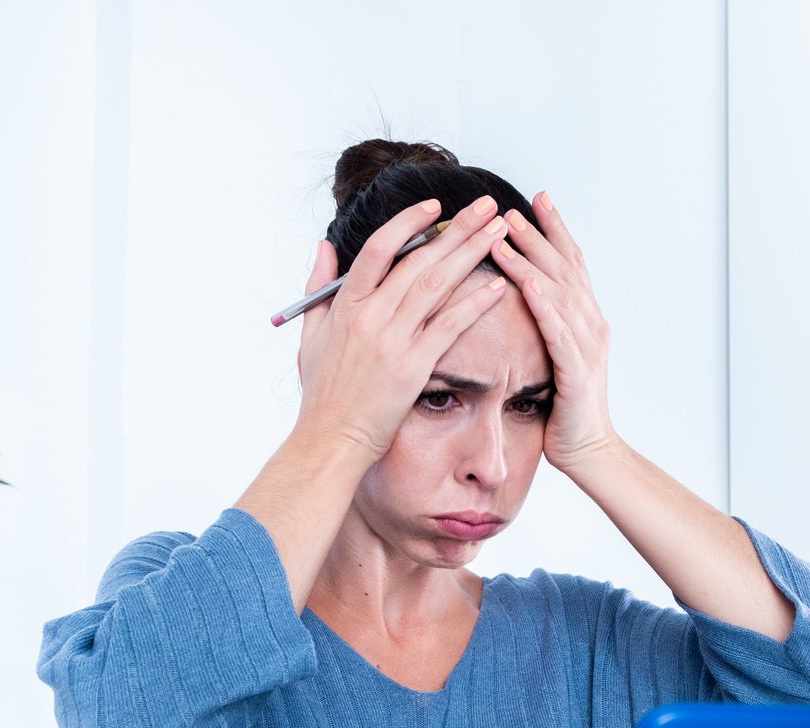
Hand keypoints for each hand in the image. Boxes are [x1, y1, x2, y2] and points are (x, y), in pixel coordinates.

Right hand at [295, 194, 513, 459]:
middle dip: (457, 228)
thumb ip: (319, 287)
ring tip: (499, 232)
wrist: (329, 440)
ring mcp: (391, 341)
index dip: (409, 222)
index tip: (435, 207)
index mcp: (345, 305)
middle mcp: (369, 316)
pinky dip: (475, 303)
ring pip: (438, 285)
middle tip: (486, 205)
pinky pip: (450, 326)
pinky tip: (498, 285)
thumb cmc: (322, 394)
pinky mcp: (412, 368)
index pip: (379, 248)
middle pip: (419, 260)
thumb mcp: (310, 334)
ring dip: (472, 254)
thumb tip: (325, 246)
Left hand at [490, 191, 618, 471]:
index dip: (554, 230)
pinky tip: (527, 284)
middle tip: (512, 207)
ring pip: (559, 291)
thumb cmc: (566, 410)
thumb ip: (547, 327)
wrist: (590, 452)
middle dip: (539, 234)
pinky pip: (558, 330)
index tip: (536, 200)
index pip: (570, 264)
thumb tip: (525, 299)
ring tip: (506, 233)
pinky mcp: (577, 369)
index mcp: (584, 320)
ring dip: (532, 259)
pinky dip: (543, 304)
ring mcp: (587, 344)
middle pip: (565, 267)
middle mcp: (591, 324)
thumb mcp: (554, 359)